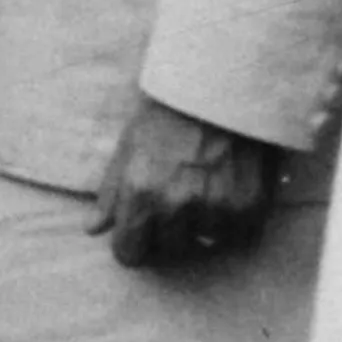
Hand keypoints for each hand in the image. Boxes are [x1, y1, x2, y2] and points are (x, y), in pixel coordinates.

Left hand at [86, 93, 277, 268]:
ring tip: (206, 188)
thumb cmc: (167, 113)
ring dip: (204, 225)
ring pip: (205, 244)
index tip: (141, 235)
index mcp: (140, 191)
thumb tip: (93, 229)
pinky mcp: (248, 208)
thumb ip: (111, 193)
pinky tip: (229, 192)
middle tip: (178, 200)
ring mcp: (214, 209)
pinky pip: (238, 237)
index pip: (129, 253)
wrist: (219, 88)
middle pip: (168, 251)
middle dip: (169, 232)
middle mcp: (175, 205)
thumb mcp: (128, 146)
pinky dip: (234, 222)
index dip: (133, 244)